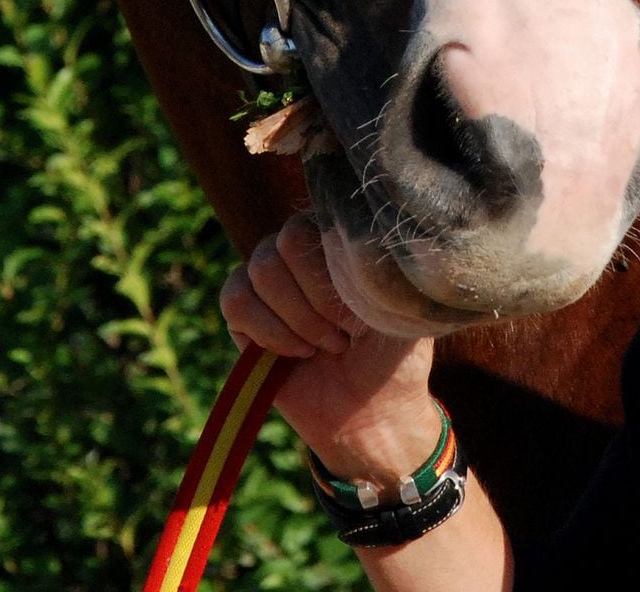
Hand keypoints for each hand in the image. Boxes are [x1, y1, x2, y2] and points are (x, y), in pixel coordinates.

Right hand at [220, 214, 439, 484]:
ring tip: (325, 346)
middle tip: (342, 336)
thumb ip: (385, 267)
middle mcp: (303, 246)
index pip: (316, 225)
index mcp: (341, 235)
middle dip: (314, 304)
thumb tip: (361, 240)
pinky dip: (268, 333)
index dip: (331, 280)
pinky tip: (297, 353)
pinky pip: (235, 301)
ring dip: (295, 321)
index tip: (357, 319)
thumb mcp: (403, 307)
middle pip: (282, 244)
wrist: (371, 414)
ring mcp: (271, 277)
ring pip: (259, 271)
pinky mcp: (244, 312)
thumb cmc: (394, 356)